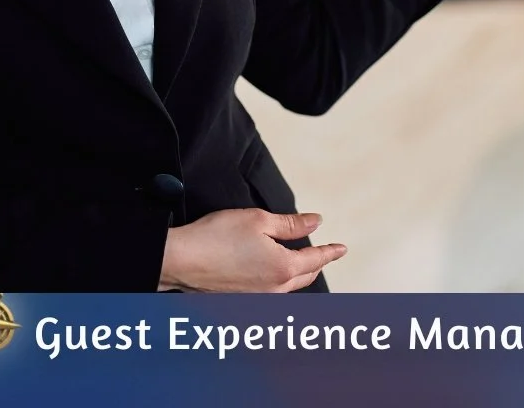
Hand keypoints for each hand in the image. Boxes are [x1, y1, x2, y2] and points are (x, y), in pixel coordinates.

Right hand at [158, 208, 346, 292]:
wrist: (181, 261)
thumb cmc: (216, 237)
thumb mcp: (258, 220)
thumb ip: (290, 224)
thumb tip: (315, 221)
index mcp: (283, 268)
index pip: (316, 259)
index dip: (330, 251)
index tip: (342, 248)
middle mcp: (274, 290)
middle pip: (305, 277)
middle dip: (317, 264)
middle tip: (325, 253)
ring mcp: (258, 300)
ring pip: (289, 287)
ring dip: (299, 274)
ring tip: (303, 262)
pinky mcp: (242, 302)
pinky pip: (272, 293)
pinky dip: (280, 282)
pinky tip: (273, 273)